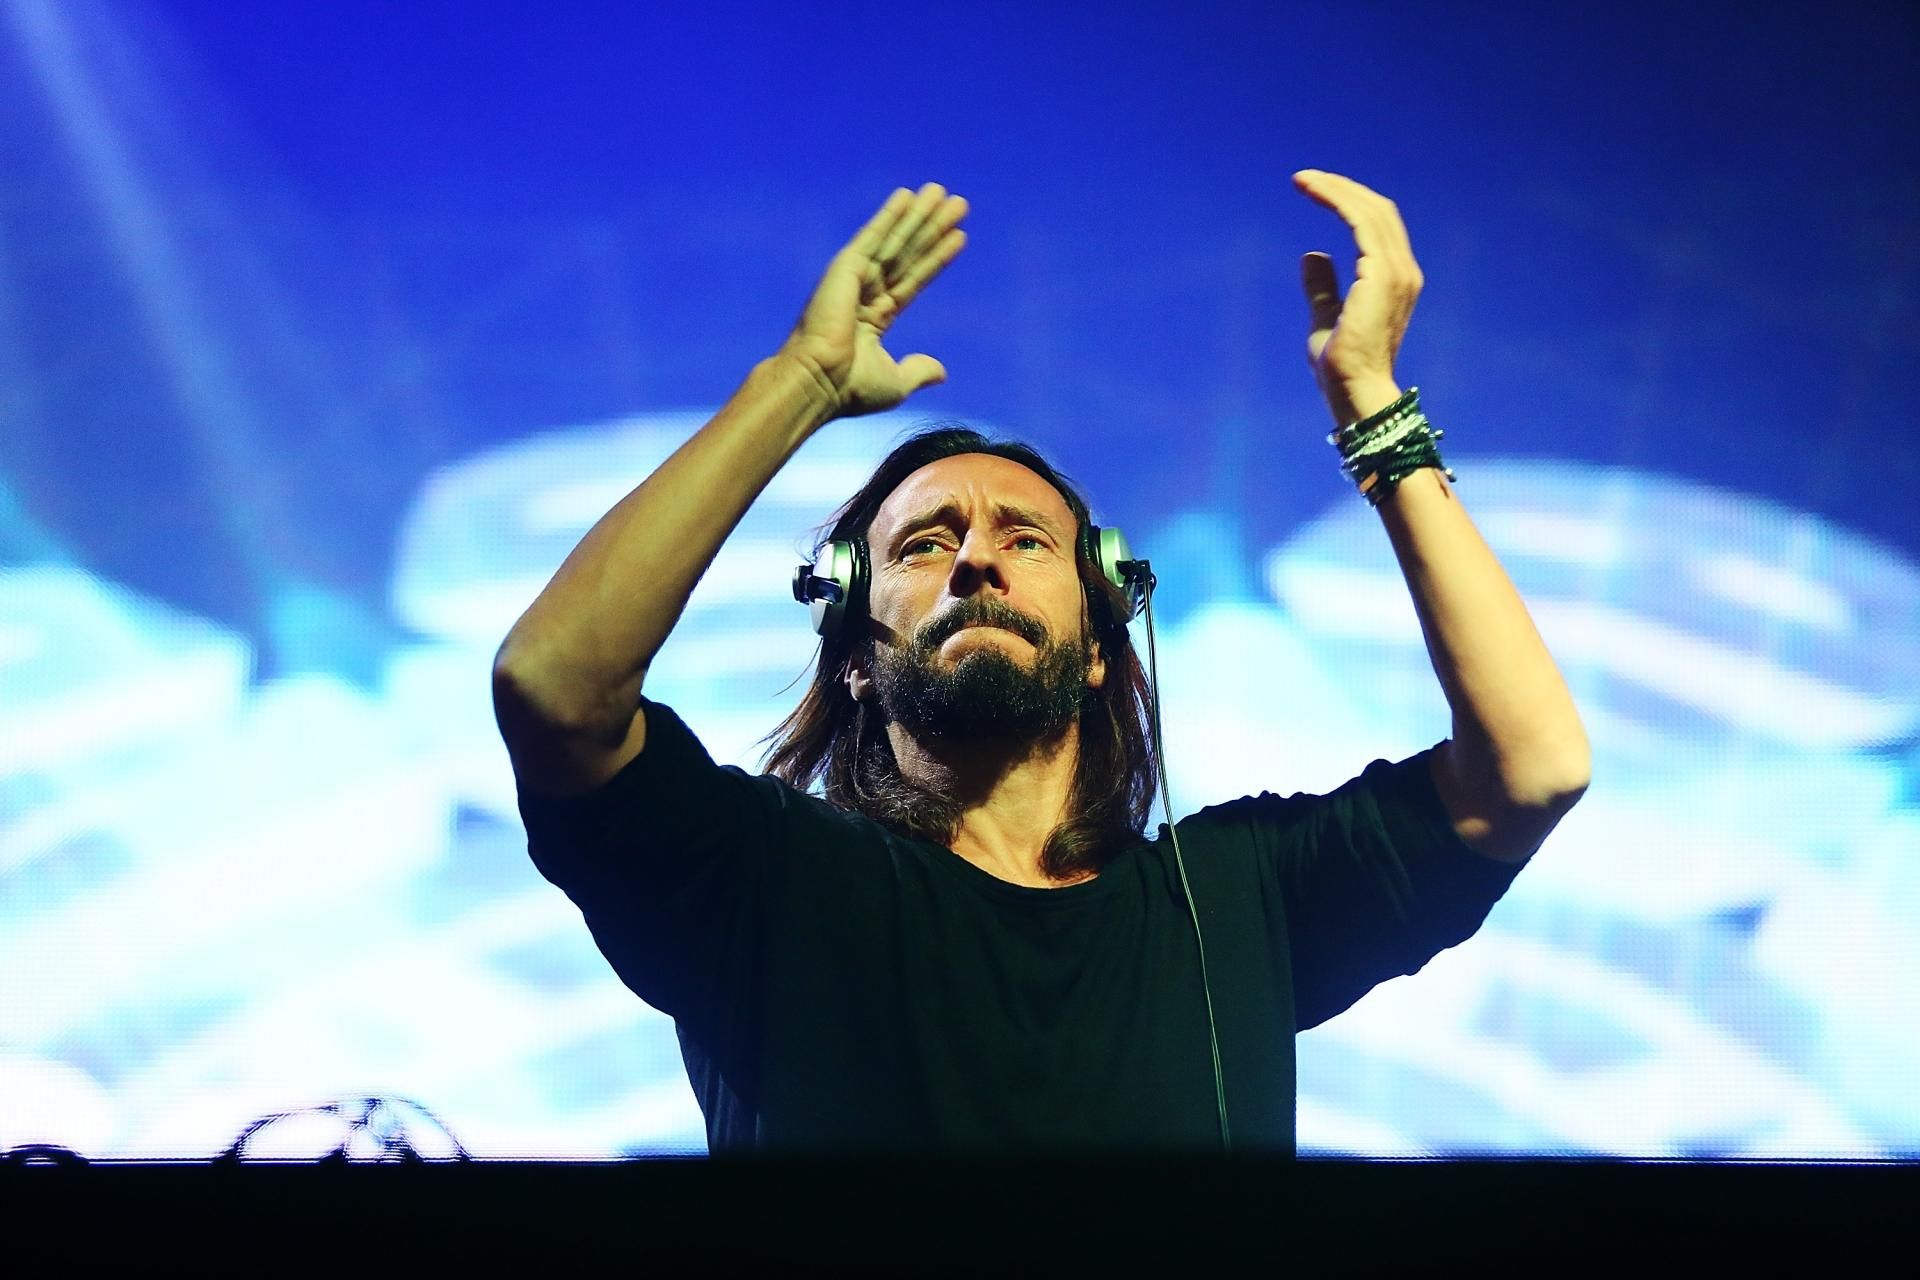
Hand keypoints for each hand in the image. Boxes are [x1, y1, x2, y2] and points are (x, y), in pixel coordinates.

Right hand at [777, 182, 969, 418]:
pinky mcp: (845, 268)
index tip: (960, 237)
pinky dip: (890, 216)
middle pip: (909, 253)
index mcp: (875, 318)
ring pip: (895, 241)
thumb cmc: (850, 389)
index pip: (913, 280)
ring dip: (919, 216)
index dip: (936, 259)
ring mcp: (855, 278)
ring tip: (942, 192)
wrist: (818, 383)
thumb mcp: (895, 382)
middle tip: (958, 202)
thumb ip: (918, 371)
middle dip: (932, 228)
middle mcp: (865, 293)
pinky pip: (873, 236)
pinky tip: (908, 197)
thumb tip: (941, 371)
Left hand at [1292, 169, 1422, 425]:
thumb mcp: (1325, 319)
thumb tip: (1312, 255)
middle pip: (1378, 211)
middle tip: (1304, 179)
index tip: (1314, 192)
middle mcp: (1403, 271)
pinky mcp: (1381, 274)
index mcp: (1395, 280)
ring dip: (1336, 189)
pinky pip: (1359, 222)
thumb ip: (1323, 288)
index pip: (1377, 227)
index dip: (1348, 203)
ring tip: (1303, 180)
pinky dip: (1337, 201)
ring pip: (1370, 210)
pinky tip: (1313, 191)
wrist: (1354, 391)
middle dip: (1342, 189)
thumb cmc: (1342, 367)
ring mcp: (1397, 271)